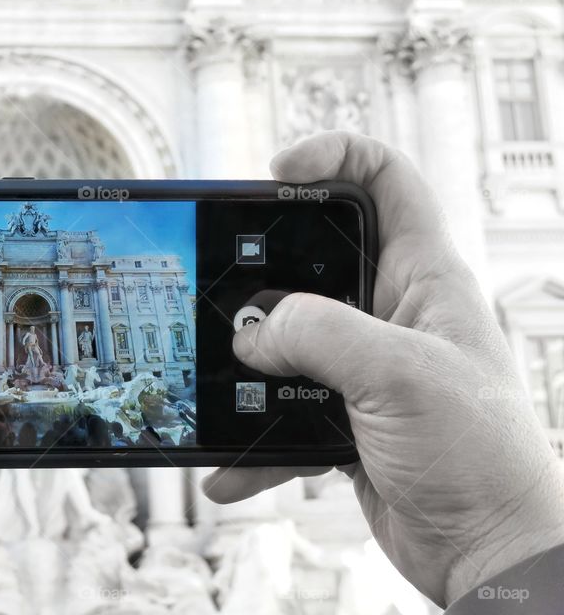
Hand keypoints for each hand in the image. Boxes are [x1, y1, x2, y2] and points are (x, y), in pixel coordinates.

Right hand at [202, 132, 563, 606]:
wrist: (489, 555)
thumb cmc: (480, 458)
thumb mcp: (397, 375)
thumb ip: (317, 334)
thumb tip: (251, 335)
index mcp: (424, 278)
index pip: (384, 180)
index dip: (333, 156)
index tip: (277, 171)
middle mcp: (392, 313)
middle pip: (315, 256)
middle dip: (264, 267)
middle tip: (225, 282)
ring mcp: (365, 365)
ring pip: (289, 337)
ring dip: (249, 365)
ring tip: (220, 384)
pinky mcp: (344, 414)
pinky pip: (282, 407)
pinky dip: (254, 437)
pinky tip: (232, 468)